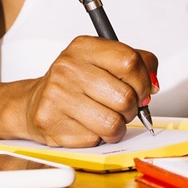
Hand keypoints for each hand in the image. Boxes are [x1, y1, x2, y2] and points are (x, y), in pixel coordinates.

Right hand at [24, 36, 157, 146]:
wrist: (34, 102)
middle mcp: (67, 67)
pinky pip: (95, 139)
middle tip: (121, 107)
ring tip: (105, 118)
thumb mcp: (105, 62)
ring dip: (117, 127)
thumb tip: (153, 85)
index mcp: (84, 47)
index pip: (130, 62)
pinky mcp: (50, 122)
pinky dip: (97, 137)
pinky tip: (85, 126)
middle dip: (132, 109)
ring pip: (113, 123)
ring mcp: (57, 95)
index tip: (142, 90)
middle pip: (125, 97)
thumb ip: (138, 65)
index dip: (144, 81)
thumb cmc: (76, 83)